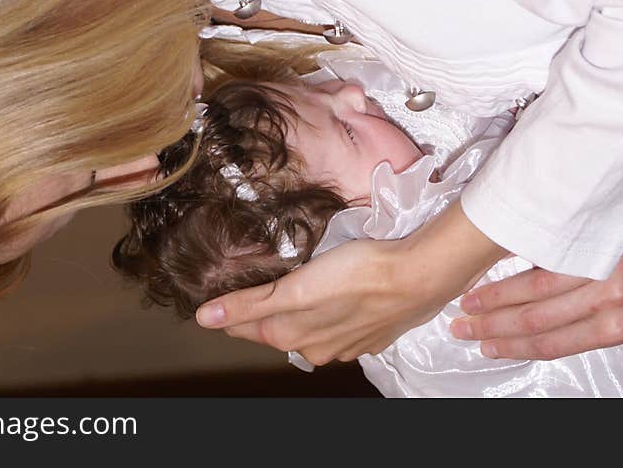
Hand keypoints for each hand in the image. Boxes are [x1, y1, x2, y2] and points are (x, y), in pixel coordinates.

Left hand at [195, 201, 505, 364]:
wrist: (418, 276)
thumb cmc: (357, 274)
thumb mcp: (296, 288)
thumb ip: (250, 305)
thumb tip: (204, 319)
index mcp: (292, 336)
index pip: (245, 326)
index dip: (230, 309)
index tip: (218, 292)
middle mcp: (315, 349)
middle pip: (276, 328)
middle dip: (262, 310)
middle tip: (252, 282)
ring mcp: (346, 345)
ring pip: (308, 327)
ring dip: (297, 311)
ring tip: (292, 285)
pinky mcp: (370, 335)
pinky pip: (337, 326)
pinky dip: (328, 312)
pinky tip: (333, 296)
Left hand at [450, 201, 622, 359]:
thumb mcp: (616, 215)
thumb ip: (572, 225)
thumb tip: (521, 223)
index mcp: (602, 257)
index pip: (536, 284)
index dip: (497, 294)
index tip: (467, 295)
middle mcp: (607, 292)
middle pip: (534, 314)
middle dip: (490, 322)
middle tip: (458, 323)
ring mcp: (616, 317)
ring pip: (548, 337)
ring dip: (505, 341)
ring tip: (475, 341)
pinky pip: (570, 346)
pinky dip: (535, 350)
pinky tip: (510, 349)